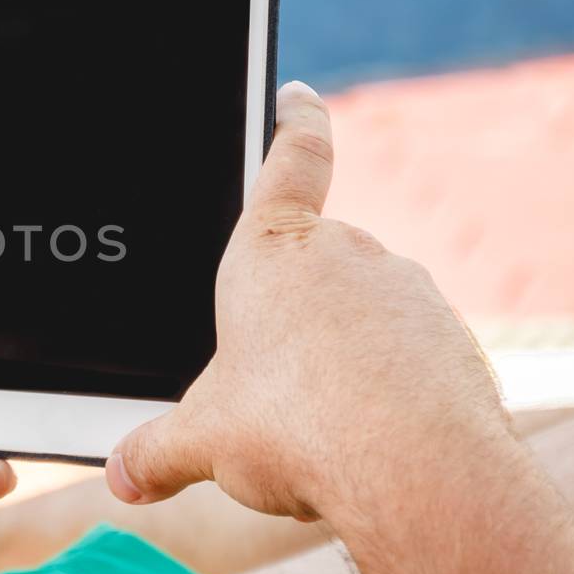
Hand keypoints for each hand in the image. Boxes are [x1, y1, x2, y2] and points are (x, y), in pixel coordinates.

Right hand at [106, 82, 507, 523]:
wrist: (417, 472)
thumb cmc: (298, 429)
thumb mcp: (202, 443)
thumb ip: (155, 451)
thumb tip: (123, 475)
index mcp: (271, 252)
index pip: (290, 160)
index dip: (294, 122)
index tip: (299, 98)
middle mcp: (346, 254)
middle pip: (313, 267)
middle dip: (293, 317)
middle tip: (269, 386)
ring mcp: (407, 293)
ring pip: (363, 315)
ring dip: (343, 355)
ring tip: (321, 424)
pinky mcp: (451, 340)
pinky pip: (408, 354)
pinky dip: (389, 385)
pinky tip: (371, 435)